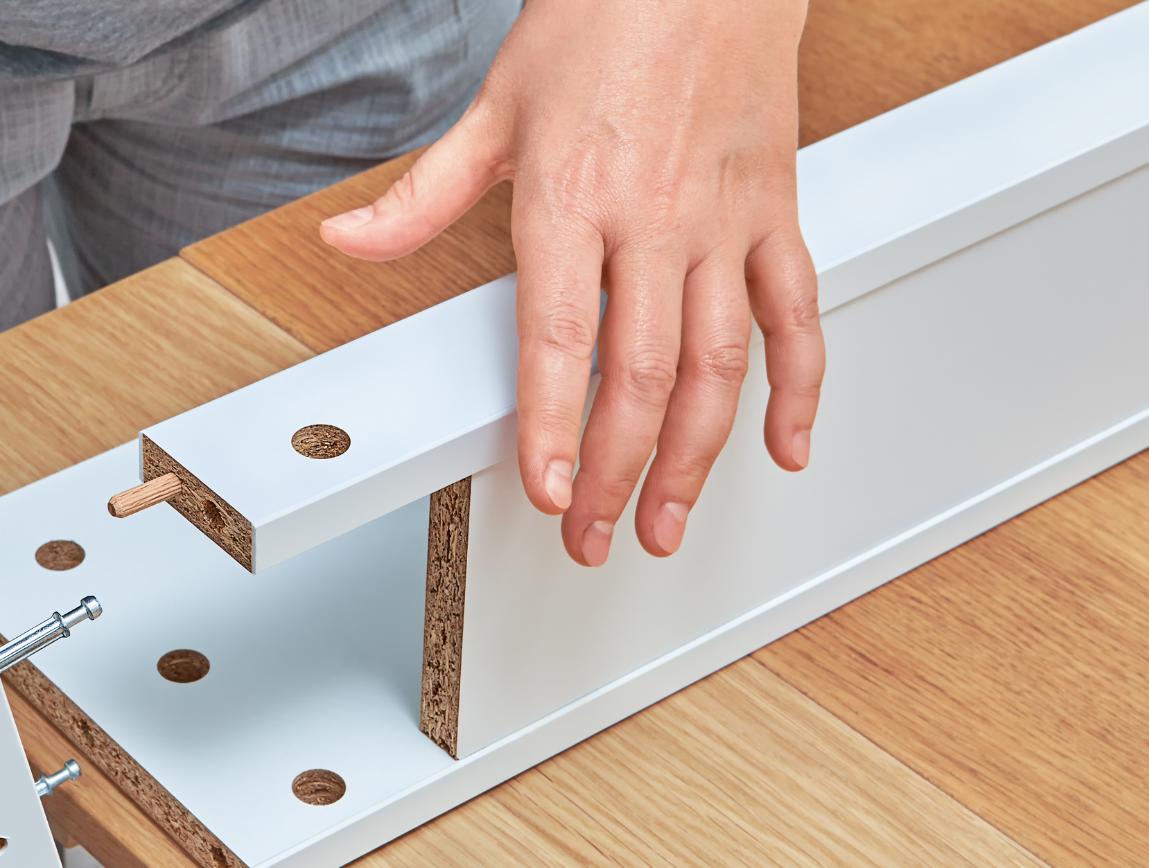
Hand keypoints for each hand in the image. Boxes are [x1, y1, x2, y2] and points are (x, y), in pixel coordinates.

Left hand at [321, 0, 823, 564]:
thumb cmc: (606, 15)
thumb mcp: (495, 104)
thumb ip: (423, 195)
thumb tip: (350, 240)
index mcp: (571, 195)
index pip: (559, 338)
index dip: (552, 425)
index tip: (544, 490)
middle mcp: (652, 218)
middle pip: (640, 373)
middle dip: (613, 471)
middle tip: (592, 534)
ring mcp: (722, 221)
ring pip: (718, 363)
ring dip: (695, 457)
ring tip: (664, 520)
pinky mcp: (775, 212)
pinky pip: (797, 312)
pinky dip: (798, 387)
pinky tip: (783, 447)